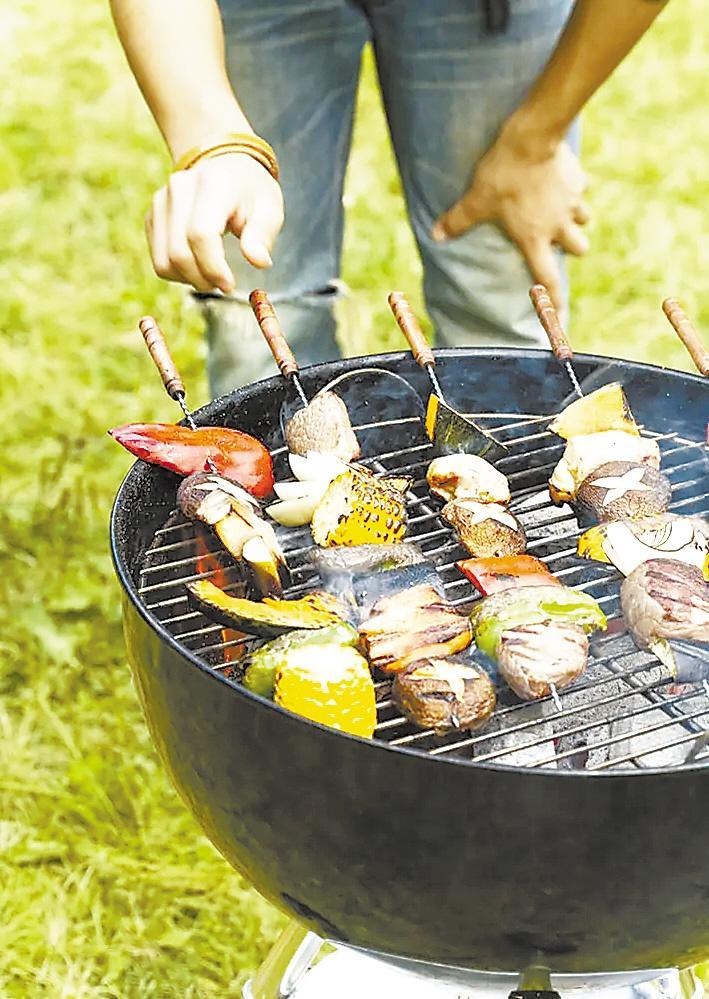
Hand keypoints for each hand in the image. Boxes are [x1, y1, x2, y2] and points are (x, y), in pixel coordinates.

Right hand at [146, 153, 284, 293]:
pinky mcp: (153, 216)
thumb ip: (262, 236)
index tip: (230, 285)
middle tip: (223, 285)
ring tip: (211, 276)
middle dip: (202, 279)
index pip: (201, 234)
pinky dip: (178, 273)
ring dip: (189, 279)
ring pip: (164, 260)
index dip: (213, 267)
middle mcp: (180, 189)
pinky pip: (159, 259)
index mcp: (212, 184)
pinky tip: (198, 267)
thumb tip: (259, 262)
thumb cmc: (250, 192)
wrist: (225, 167)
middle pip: (179, 252)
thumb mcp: (269, 210)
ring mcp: (162, 202)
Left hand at [432, 125, 590, 312]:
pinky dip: (575, 188)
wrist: (533, 138)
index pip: (547, 278)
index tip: (558, 313)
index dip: (553, 299)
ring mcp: (572, 202)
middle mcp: (558, 225)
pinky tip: (563, 178)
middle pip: (579, 250)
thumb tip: (436, 236)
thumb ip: (458, 221)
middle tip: (559, 243)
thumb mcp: (476, 200)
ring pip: (585, 220)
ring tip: (561, 211)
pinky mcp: (579, 179)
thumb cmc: (503, 175)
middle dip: (572, 249)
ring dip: (577, 220)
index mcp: (534, 238)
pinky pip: (582, 189)